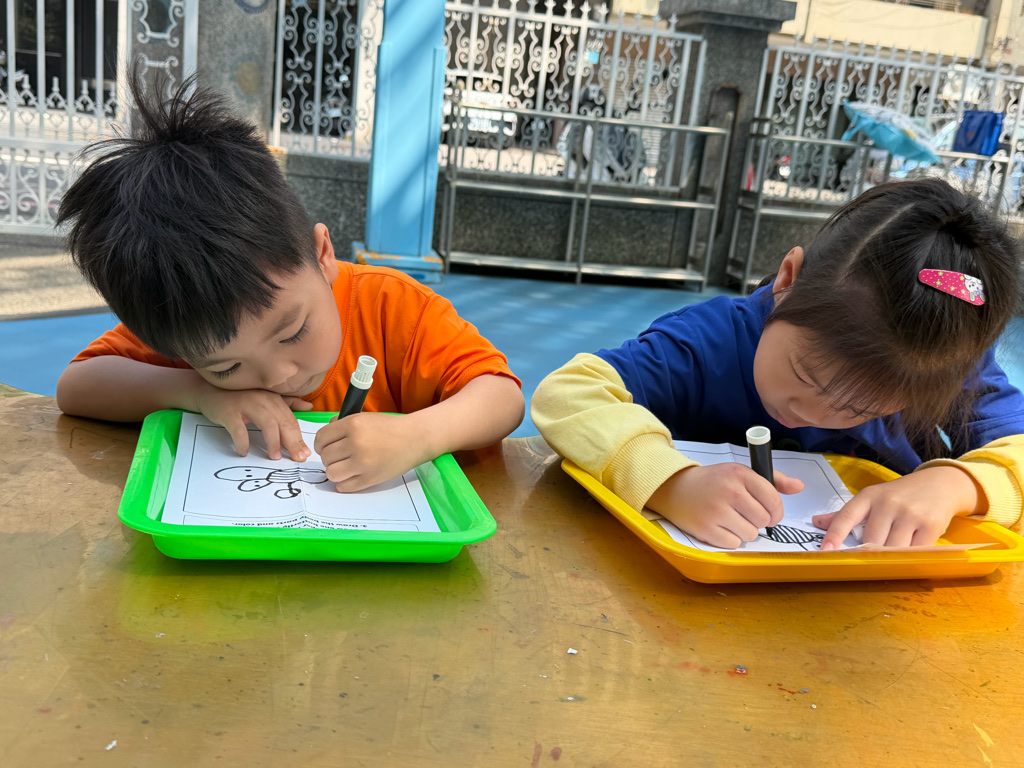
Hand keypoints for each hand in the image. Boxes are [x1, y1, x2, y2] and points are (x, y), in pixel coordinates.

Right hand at [193, 384, 312, 460]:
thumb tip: (309, 406)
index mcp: (273, 399)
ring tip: (274, 457)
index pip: (291, 420)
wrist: (209, 391)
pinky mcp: (229, 412)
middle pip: (283, 422)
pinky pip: (239, 429)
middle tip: (296, 459)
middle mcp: (263, 399)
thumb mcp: (266, 398)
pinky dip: (243, 442)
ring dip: (272, 442)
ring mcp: (246, 404)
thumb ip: (288, 403)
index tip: (305, 454)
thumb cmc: (241, 398)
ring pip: (267, 423)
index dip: (299, 438)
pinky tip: (244, 451)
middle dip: (292, 442)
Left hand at [313, 412, 433, 491]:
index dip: (321, 444)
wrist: (415, 438)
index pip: (321, 438)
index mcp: (353, 424)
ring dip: (336, 471)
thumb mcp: (364, 418)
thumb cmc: (389, 427)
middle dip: (329, 458)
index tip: (326, 447)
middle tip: (340, 457)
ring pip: (331, 473)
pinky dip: (345, 483)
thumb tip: (324, 438)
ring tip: (345, 467)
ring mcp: (363, 462)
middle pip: (325, 457)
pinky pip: (344, 486)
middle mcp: (356, 443)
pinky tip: (353, 476)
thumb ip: (342, 424)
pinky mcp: (370, 478)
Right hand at [647, 463, 804, 548]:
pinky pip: (734, 543)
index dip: (775, 512)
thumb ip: (773, 480)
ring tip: (731, 520)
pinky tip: (720, 527)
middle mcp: (730, 491)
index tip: (769, 513)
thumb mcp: (740, 473)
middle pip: (764, 520)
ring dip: (744, 531)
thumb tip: (799, 487)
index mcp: (740, 474)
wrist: (675, 488)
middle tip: (745, 515)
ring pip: (751, 534)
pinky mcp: (706, 528)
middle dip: (758, 521)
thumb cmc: (712, 482)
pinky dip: (730, 539)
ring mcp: (717, 511)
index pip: (774, 500)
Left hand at [813, 466, 981, 548]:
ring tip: (886, 563)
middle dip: (867, 555)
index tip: (825, 551)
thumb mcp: (872, 498)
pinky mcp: (930, 526)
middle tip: (864, 566)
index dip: (834, 535)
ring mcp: (910, 514)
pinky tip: (906, 558)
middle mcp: (888, 504)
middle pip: (871, 540)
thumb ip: (846, 514)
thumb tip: (817, 523)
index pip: (846, 517)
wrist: (940, 484)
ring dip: (888, 560)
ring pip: (892, 549)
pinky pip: (914, 552)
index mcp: (868, 497)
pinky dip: (908, 559)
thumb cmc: (900, 495)